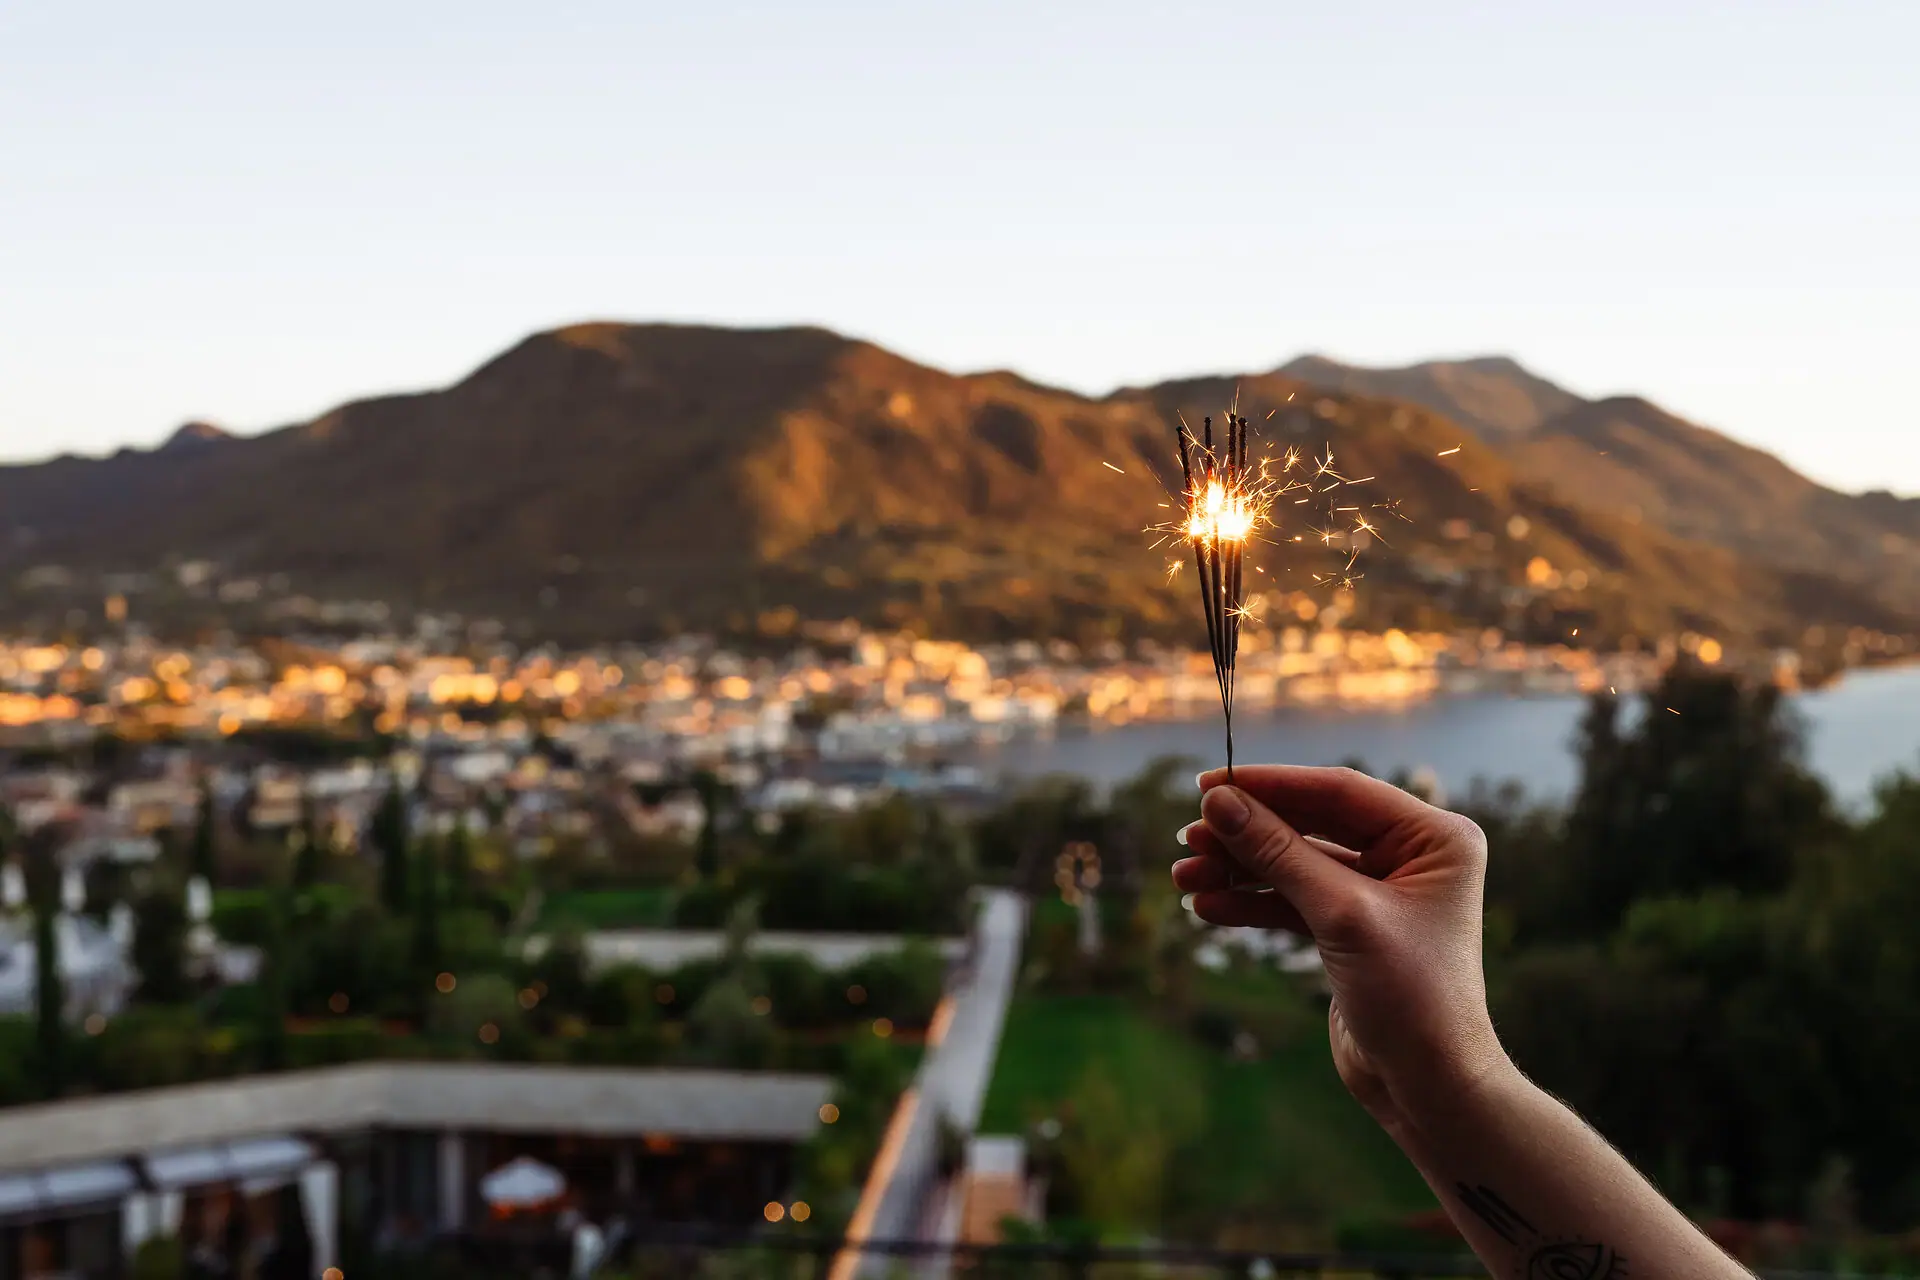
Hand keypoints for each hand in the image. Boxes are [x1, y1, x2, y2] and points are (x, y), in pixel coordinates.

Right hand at [1171, 765, 1508, 1134]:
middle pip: (1311, 825)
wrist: (1431, 1090)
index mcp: (1433, 838)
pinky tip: (1208, 907)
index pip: (1338, 792)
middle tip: (1188, 835)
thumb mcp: (1341, 914)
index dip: (1270, 785)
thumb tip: (1219, 802)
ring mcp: (1379, 894)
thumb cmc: (1410, 997)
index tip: (1207, 784)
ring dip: (1239, 871)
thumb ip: (1278, 853)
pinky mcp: (1352, 930)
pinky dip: (1252, 904)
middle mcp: (1411, 857)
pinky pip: (1293, 901)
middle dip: (1247, 834)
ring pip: (1295, 865)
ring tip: (1184, 876)